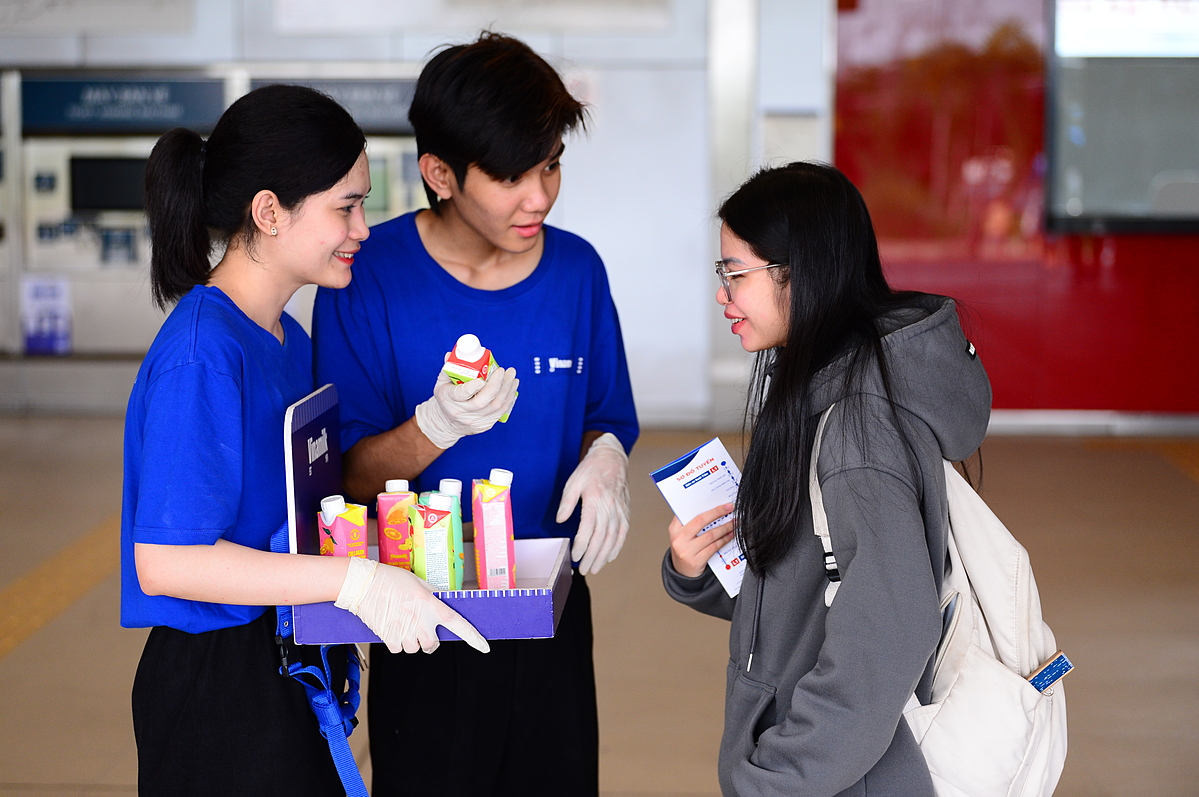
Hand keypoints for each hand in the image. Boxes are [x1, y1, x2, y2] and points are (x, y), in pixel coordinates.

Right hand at [335, 557, 489, 654]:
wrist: (363, 584)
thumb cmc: (391, 580)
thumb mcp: (419, 583)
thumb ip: (434, 597)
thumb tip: (445, 604)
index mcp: (430, 605)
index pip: (457, 624)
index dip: (473, 637)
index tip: (484, 647)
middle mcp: (421, 621)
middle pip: (433, 645)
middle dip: (428, 638)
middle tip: (418, 624)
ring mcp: (405, 632)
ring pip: (415, 648)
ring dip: (411, 640)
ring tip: (401, 621)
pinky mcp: (390, 639)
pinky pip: (399, 649)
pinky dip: (396, 641)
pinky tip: (391, 626)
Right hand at [414, 362, 518, 449]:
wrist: (446, 423)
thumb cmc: (446, 398)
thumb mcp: (442, 382)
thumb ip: (450, 367)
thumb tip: (456, 353)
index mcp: (449, 399)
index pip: (462, 393)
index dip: (474, 386)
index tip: (483, 377)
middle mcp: (462, 412)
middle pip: (483, 401)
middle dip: (497, 384)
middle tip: (504, 370)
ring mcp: (474, 421)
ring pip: (495, 406)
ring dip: (507, 389)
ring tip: (512, 376)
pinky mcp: (484, 425)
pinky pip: (500, 412)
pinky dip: (508, 398)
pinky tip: (512, 387)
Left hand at [556, 433, 629, 574]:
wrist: (612, 459)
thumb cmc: (591, 470)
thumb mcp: (573, 482)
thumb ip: (567, 502)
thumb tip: (560, 520)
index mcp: (595, 500)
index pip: (587, 529)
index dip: (581, 545)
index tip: (574, 556)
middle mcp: (609, 508)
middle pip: (601, 538)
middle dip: (592, 556)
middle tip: (584, 569)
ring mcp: (619, 511)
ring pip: (612, 539)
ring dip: (604, 556)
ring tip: (595, 568)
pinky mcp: (625, 512)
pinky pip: (623, 533)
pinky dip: (617, 547)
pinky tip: (610, 557)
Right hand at [668, 503, 735, 577]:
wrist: (682, 572)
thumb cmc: (685, 549)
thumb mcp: (682, 535)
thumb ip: (692, 523)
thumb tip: (713, 510)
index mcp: (675, 528)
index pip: (690, 513)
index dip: (708, 508)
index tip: (721, 504)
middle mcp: (679, 538)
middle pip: (701, 521)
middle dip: (718, 513)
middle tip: (729, 508)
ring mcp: (687, 550)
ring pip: (710, 535)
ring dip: (725, 527)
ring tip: (734, 523)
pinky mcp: (696, 560)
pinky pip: (714, 547)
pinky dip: (724, 540)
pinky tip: (730, 535)